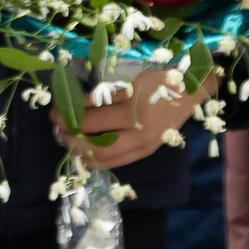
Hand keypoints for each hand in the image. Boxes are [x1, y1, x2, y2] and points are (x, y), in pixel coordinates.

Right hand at [62, 69, 213, 171]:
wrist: (190, 86)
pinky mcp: (132, 92)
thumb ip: (127, 140)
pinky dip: (81, 101)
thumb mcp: (151, 134)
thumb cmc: (166, 110)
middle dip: (71, 140)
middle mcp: (139, 136)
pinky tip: (73, 99)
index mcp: (143, 149)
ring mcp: (135, 114)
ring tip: (59, 113)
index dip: (82, 158)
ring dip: (70, 118)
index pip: (106, 161)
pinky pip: (99, 100)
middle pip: (96, 145)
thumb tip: (92, 144)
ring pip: (93, 121)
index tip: (68, 149)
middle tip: (58, 130)